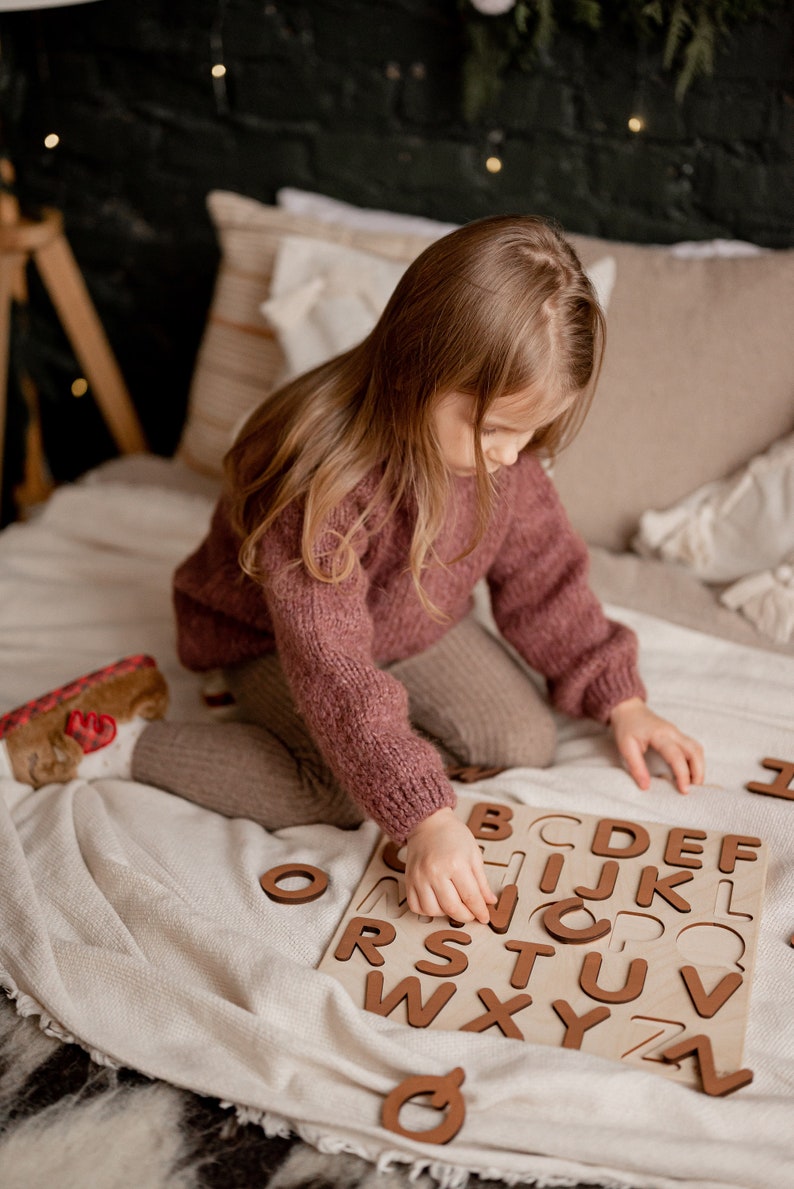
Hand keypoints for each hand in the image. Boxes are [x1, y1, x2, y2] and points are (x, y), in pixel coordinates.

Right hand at [404, 807, 497, 923]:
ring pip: (432, 911)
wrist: (429, 823)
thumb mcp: (474, 854)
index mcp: (456, 864)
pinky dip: (426, 910)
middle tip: (471, 914)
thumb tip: (489, 902)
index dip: (480, 911)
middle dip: (466, 916)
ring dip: (445, 914)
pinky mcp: (409, 880)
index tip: (484, 917)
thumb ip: (481, 881)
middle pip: (452, 908)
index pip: (471, 897)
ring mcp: (420, 877)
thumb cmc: (453, 835)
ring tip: (453, 905)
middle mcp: (435, 872)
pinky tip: (436, 903)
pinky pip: (415, 906)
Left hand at [610, 697, 704, 793]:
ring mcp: (677, 733)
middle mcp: (673, 733)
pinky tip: (688, 773)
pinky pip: (693, 748)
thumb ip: (636, 767)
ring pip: (697, 749)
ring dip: (699, 766)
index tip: (684, 790)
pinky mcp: (678, 735)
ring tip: (692, 784)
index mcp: (660, 735)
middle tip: (693, 789)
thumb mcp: (626, 747)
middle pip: (695, 750)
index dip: (682, 774)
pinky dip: (695, 761)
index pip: (677, 756)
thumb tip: (645, 787)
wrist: (628, 709)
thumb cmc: (626, 727)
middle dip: (698, 771)